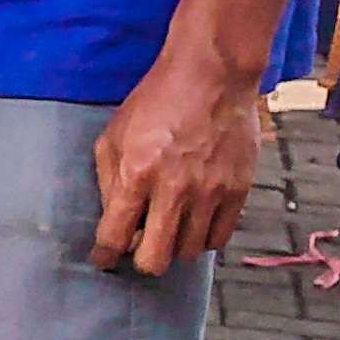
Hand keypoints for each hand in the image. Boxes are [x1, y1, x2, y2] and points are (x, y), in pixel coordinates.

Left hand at [91, 49, 259, 276]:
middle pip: (155, 259)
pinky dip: (203, 238)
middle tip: (136, 248)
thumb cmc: (155, 102)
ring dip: (173, 247)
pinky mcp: (238, 192)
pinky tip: (192, 223)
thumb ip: (107, 179)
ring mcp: (210, 193)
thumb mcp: (113, 134)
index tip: (101, 260)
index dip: (103, 255)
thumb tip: (111, 218)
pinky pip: (220, 238)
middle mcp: (174, 190)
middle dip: (140, 262)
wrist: (210, 78)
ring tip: (166, 230)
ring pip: (189, 253)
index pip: (114, 236)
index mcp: (136, 174)